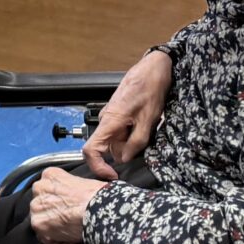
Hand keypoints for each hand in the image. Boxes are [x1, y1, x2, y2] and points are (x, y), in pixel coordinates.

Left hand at [27, 167, 102, 243]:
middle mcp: (39, 188)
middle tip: (71, 218)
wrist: (99, 210)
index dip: (60, 199)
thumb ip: (71, 185)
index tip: (71, 204)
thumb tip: (76, 192)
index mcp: (50, 175)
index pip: (49, 188)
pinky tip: (72, 237)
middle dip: (54, 212)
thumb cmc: (98, 196)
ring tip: (73, 228)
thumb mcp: (85, 180)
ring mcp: (36, 208)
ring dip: (55, 228)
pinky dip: (58, 242)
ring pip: (43, 221)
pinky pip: (47, 238)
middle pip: (42, 204)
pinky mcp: (38, 226)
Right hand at [81, 48, 169, 179]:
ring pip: (117, 140)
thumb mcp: (148, 120)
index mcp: (110, 122)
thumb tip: (124, 159)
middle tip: (145, 142)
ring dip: (131, 141)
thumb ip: (136, 143)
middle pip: (108, 148)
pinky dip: (133, 132)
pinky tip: (145, 122)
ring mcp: (111, 116)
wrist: (153, 68)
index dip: (98, 167)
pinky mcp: (117, 113)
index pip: (90, 150)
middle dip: (126, 151)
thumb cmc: (150, 89)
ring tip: (147, 126)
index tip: (112, 175)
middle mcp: (106, 119)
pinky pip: (121, 131)